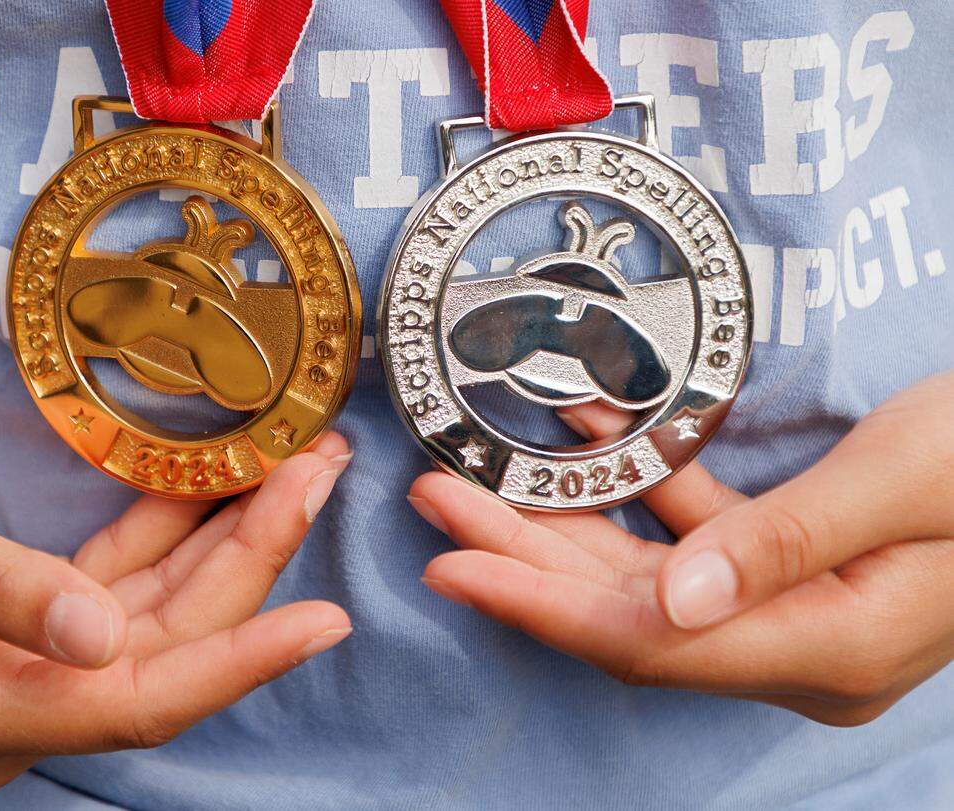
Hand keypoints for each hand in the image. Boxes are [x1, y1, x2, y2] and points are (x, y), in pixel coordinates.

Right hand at [0, 425, 351, 791]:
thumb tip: (99, 642)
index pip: (136, 701)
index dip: (238, 662)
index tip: (325, 623)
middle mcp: (20, 701)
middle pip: (169, 644)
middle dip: (253, 560)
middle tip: (319, 477)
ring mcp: (36, 659)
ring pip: (163, 606)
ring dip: (230, 535)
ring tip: (298, 468)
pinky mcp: (44, 615)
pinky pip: (132, 576)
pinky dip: (178, 527)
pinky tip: (223, 481)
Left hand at [409, 372, 953, 725]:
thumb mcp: (906, 480)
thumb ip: (789, 542)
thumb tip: (674, 604)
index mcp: (829, 643)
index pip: (649, 642)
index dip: (540, 606)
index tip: (454, 565)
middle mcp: (798, 643)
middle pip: (627, 611)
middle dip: (524, 559)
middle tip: (438, 502)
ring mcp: (794, 608)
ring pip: (648, 575)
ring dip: (562, 525)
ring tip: (477, 479)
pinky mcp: (793, 566)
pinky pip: (695, 536)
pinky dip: (640, 492)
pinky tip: (590, 435)